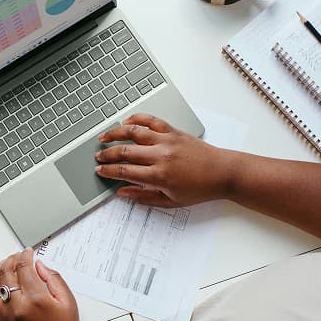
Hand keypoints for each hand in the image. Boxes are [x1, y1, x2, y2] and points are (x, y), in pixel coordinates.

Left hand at [0, 248, 83, 320]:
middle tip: (17, 256)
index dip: (25, 255)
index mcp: (36, 299)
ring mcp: (4, 317)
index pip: (23, 267)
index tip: (28, 252)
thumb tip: (39, 265)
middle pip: (5, 273)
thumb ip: (53, 279)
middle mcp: (17, 307)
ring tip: (1, 266)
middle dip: (10, 260)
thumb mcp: (68, 303)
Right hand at [95, 113, 230, 206]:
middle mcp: (161, 155)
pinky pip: (151, 121)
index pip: (125, 171)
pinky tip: (126, 122)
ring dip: (115, 133)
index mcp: (159, 176)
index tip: (99, 171)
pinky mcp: (174, 131)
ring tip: (104, 136)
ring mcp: (167, 140)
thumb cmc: (200, 189)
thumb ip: (144, 197)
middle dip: (107, 154)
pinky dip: (137, 119)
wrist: (222, 173)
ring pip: (134, 132)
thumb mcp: (171, 201)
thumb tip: (123, 193)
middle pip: (125, 151)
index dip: (108, 171)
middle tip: (98, 157)